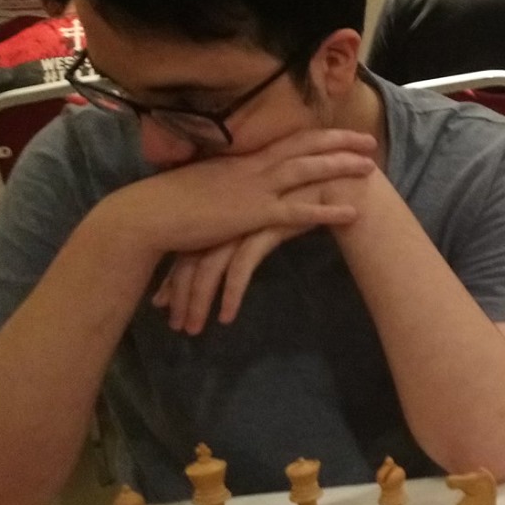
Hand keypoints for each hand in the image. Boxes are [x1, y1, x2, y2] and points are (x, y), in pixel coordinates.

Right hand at [101, 129, 374, 256]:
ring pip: (308, 171)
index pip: (287, 139)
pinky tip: (353, 212)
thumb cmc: (169, 202)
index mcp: (241, 158)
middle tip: (371, 142)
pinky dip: (328, 210)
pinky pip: (299, 210)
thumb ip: (227, 179)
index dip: (317, 135)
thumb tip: (238, 181)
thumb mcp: (205, 182)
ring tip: (372, 169)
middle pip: (305, 148)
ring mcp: (255, 187)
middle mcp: (252, 166)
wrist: (148, 215)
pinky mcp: (254, 213)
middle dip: (340, 143)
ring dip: (342, 168)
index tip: (341, 132)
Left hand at [150, 195, 317, 333]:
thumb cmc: (309, 189)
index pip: (185, 246)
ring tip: (195, 330)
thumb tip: (234, 247)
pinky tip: (226, 318)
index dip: (174, 276)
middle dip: (180, 296)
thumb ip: (249, 224)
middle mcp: (226, 212)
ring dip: (199, 302)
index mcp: (222, 205)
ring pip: (209, 268)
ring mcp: (244, 222)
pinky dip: (230, 295)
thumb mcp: (269, 206)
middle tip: (176, 324)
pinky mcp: (265, 230)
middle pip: (190, 259)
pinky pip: (240, 269)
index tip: (164, 302)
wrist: (340, 174)